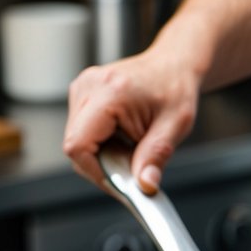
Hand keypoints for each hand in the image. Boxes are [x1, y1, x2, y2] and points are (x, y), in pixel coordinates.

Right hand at [63, 45, 199, 194]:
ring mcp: (82, 88)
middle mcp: (88, 87)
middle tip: (132, 165)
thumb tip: (145, 186)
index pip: (78, 145)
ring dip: (101, 154)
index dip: (95, 172)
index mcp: (109, 93)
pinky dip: (100, 143)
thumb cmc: (176, 88)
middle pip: (74, 145)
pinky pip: (81, 131)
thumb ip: (156, 157)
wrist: (173, 64)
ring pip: (76, 140)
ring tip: (130, 146)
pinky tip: (121, 137)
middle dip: (102, 165)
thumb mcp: (175, 125)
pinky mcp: (81, 94)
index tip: (120, 184)